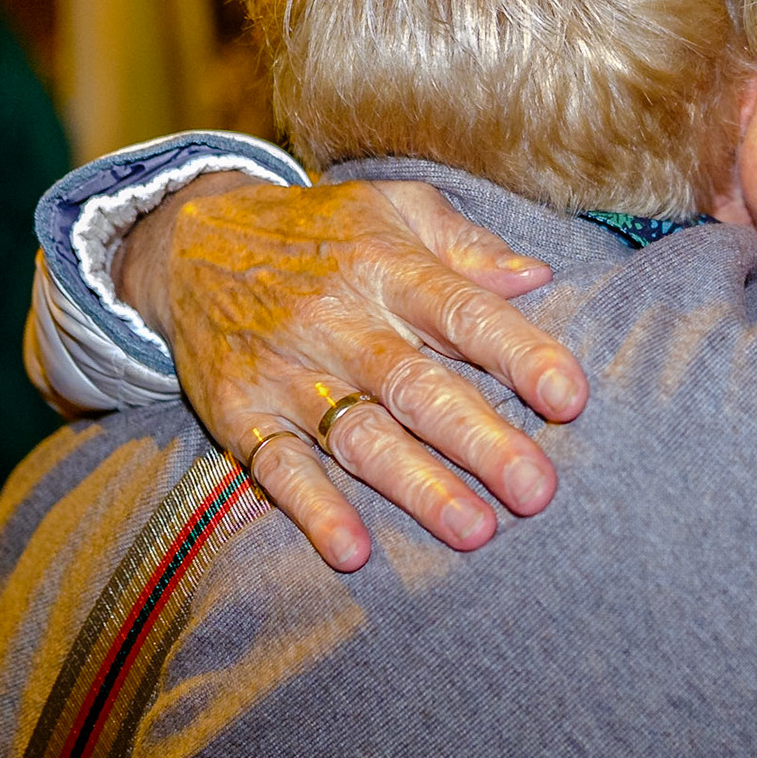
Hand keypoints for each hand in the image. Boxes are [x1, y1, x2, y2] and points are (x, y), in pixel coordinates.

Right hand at [120, 174, 588, 569]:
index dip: (520, 354)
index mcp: (388, 267)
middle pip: (417, 386)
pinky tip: (353, 550)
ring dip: (417, 487)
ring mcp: (288, 372)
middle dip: (480, 440)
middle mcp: (340, 321)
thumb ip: (466, 245)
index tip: (571, 397)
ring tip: (474, 530)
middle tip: (537, 489)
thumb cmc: (320, 232)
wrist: (185, 241)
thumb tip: (538, 276)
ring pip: (360, 436)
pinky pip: (278, 468)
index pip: (464, 312)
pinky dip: (313, 510)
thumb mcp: (392, 207)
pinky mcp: (240, 414)